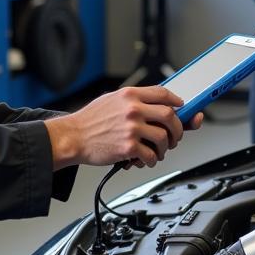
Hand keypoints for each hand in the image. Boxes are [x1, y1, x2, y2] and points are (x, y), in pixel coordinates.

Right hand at [45, 86, 201, 169]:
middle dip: (178, 128)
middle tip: (175, 136)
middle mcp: (133, 109)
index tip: (182, 107)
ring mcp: (131, 128)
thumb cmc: (90, 121)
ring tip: (158, 151)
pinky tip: (146, 160)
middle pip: (170, 115)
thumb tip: (156, 106)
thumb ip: (134, 101)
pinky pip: (151, 155)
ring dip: (166, 147)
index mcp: (129, 95)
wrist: (72, 137)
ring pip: (164, 137)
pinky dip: (152, 160)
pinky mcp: (128, 147)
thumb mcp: (111, 100)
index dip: (176, 101)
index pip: (162, 93)